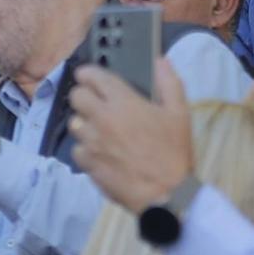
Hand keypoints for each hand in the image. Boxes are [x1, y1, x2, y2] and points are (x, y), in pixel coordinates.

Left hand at [68, 61, 192, 213]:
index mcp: (122, 101)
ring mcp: (92, 141)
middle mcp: (101, 117)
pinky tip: (100, 153)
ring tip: (100, 130)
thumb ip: (169, 83)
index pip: (91, 75)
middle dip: (84, 96)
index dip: (88, 74)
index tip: (91, 78)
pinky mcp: (88, 163)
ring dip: (84, 124)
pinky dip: (85, 150)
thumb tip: (160, 61)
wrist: (168, 194)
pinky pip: (76, 149)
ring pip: (74, 122)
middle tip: (96, 104)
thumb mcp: (180, 114)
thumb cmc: (174, 152)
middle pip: (75, 95)